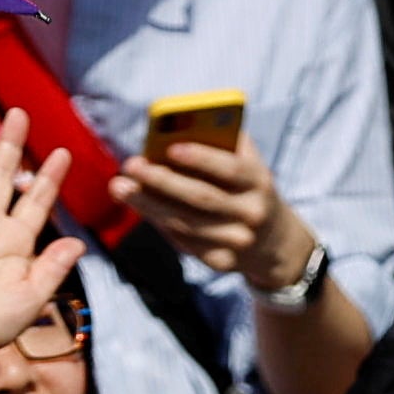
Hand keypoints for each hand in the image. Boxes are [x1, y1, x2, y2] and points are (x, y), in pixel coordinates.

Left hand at [114, 132, 316, 295]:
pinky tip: (138, 204)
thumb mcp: (247, 163)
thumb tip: (173, 131)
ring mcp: (236, 242)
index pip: (230, 169)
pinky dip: (158, 221)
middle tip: (131, 165)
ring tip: (120, 186)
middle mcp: (251, 214)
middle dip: (162, 181)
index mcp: (259, 182)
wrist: (273, 241)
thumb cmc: (247, 187)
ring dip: (148, 204)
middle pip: (201, 198)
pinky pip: (182, 240)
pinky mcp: (220, 262)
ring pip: (185, 223)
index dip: (201, 158)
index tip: (170, 148)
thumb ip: (221, 144)